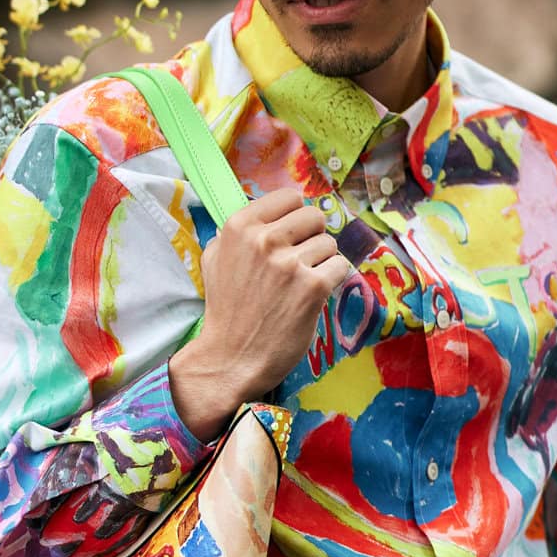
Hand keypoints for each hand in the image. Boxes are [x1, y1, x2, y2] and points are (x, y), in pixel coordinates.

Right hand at [169, 186, 355, 440]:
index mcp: (240, 226)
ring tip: (301, 285)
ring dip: (321, 263)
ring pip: (329, 243)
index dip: (295, 217)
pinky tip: (312, 297)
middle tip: (300, 262)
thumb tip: (267, 214)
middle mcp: (265, 240)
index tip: (293, 235)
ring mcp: (290, 264)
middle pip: (314, 217)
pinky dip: (332, 281)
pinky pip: (340, 267)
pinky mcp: (313, 288)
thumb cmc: (225, 310)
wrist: (230, 359)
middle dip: (312, 238)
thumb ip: (239, 233)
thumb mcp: (215, 259)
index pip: (290, 197)